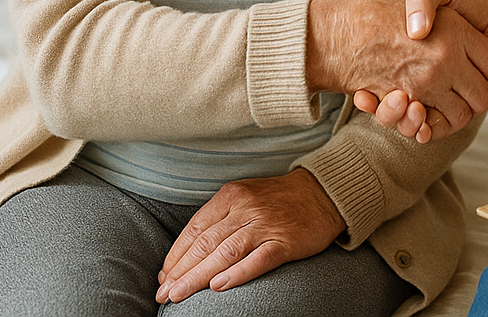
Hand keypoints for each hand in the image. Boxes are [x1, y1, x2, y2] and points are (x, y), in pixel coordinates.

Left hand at [156, 168, 341, 303]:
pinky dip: (236, 274)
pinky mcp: (285, 241)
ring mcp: (266, 225)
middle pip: (205, 243)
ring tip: (179, 295)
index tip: (163, 275)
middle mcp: (246, 208)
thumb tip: (186, 253)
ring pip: (225, 253)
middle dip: (180, 271)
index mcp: (232, 195)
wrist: (324, 192)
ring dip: (198, 277)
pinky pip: (257, 260)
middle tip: (163, 293)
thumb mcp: (245, 197)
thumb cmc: (280, 199)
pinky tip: (218, 287)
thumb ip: (219, 219)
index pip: (196, 228)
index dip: (176, 255)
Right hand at [308, 0, 487, 135]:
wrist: (337, 35)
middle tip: (466, 93)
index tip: (486, 76)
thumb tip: (457, 6)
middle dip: (476, 99)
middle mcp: (446, 57)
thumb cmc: (375, 9)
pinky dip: (430, 127)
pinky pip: (432, 126)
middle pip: (483, 95)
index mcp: (456, 29)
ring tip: (444, 102)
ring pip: (460, 115)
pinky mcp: (406, 103)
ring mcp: (427, 83)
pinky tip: (423, 115)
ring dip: (454, 115)